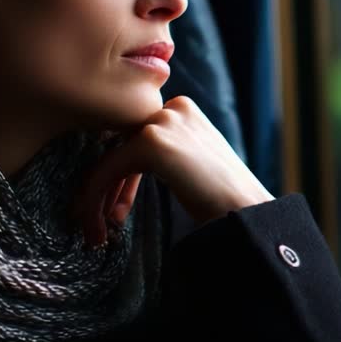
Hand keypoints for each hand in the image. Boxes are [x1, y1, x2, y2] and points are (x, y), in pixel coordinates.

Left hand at [74, 96, 273, 245]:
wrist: (246, 214)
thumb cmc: (223, 200)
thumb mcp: (193, 163)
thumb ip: (165, 154)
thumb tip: (120, 168)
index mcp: (183, 109)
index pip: (135, 138)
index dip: (121, 180)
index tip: (118, 213)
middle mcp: (172, 107)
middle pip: (119, 146)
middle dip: (109, 188)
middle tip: (103, 225)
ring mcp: (162, 122)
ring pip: (109, 158)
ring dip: (96, 198)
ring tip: (96, 234)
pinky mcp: (151, 142)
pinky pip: (106, 170)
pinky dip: (94, 200)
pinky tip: (96, 229)